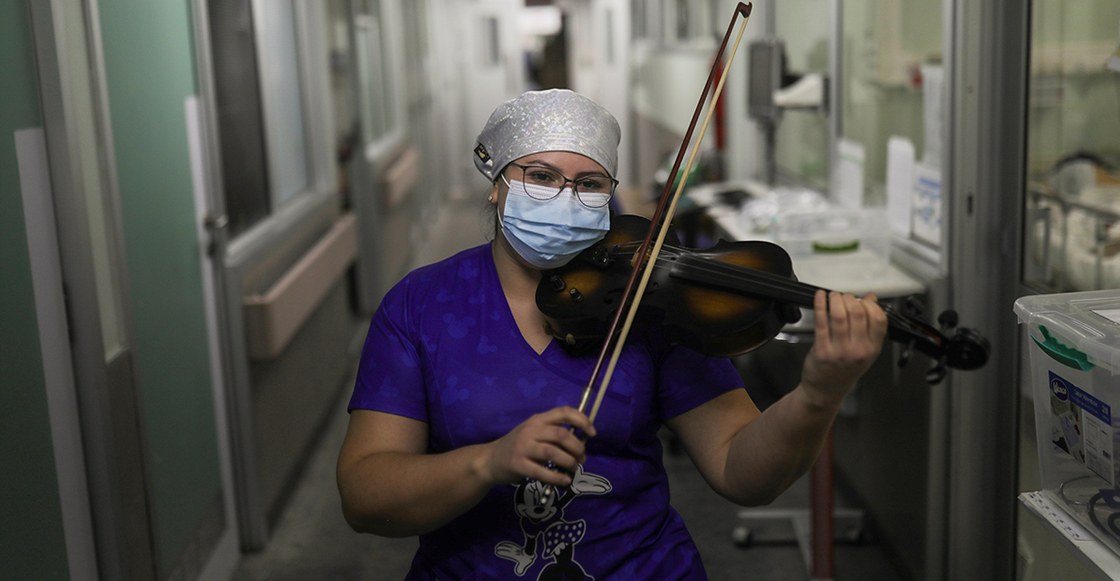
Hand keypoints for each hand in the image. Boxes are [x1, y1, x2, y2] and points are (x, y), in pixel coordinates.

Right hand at [480, 407, 596, 486]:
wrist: (489, 460)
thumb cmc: (518, 446)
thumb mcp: (533, 433)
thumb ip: (553, 434)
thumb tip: (582, 443)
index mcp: (538, 419)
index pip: (564, 412)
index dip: (582, 420)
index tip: (592, 433)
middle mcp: (531, 430)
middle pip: (561, 435)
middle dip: (577, 447)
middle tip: (582, 458)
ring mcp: (523, 447)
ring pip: (553, 452)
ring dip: (569, 462)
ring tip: (574, 468)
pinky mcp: (518, 465)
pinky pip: (542, 472)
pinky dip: (557, 477)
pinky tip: (564, 480)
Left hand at [800, 290, 887, 405]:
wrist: (826, 390)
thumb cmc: (844, 370)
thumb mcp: (864, 350)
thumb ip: (870, 325)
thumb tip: (871, 299)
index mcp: (872, 349)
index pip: (879, 318)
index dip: (870, 304)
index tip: (862, 300)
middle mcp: (858, 350)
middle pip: (858, 313)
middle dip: (850, 298)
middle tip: (844, 297)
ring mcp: (840, 351)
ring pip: (839, 316)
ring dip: (835, 299)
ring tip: (833, 296)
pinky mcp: (822, 350)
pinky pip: (821, 322)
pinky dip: (820, 305)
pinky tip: (820, 297)